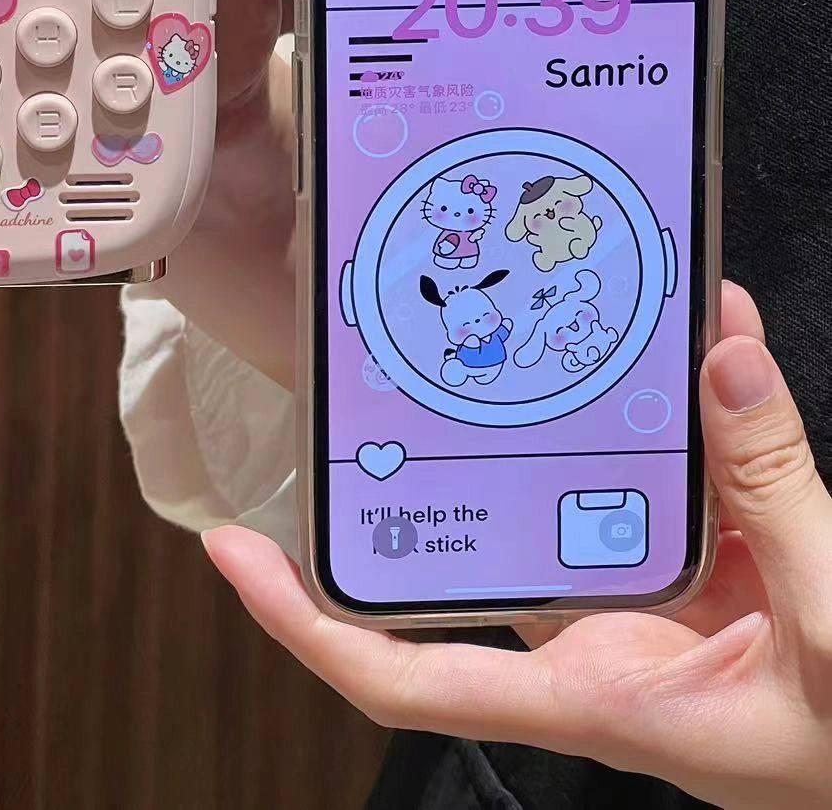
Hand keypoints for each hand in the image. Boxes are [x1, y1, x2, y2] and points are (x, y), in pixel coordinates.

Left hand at [206, 282, 831, 809]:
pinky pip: (685, 475)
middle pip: (480, 558)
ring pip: (576, 494)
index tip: (235, 554)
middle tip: (372, 374)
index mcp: (605, 700)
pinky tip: (709, 336)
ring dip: (570, 408)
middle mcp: (611, 648)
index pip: (415, 678)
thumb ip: (774, 493)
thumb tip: (718, 361)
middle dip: (428, 468)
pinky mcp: (722, 569)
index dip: (311, 626)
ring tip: (529, 309)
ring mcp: (661, 604)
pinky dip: (695, 407)